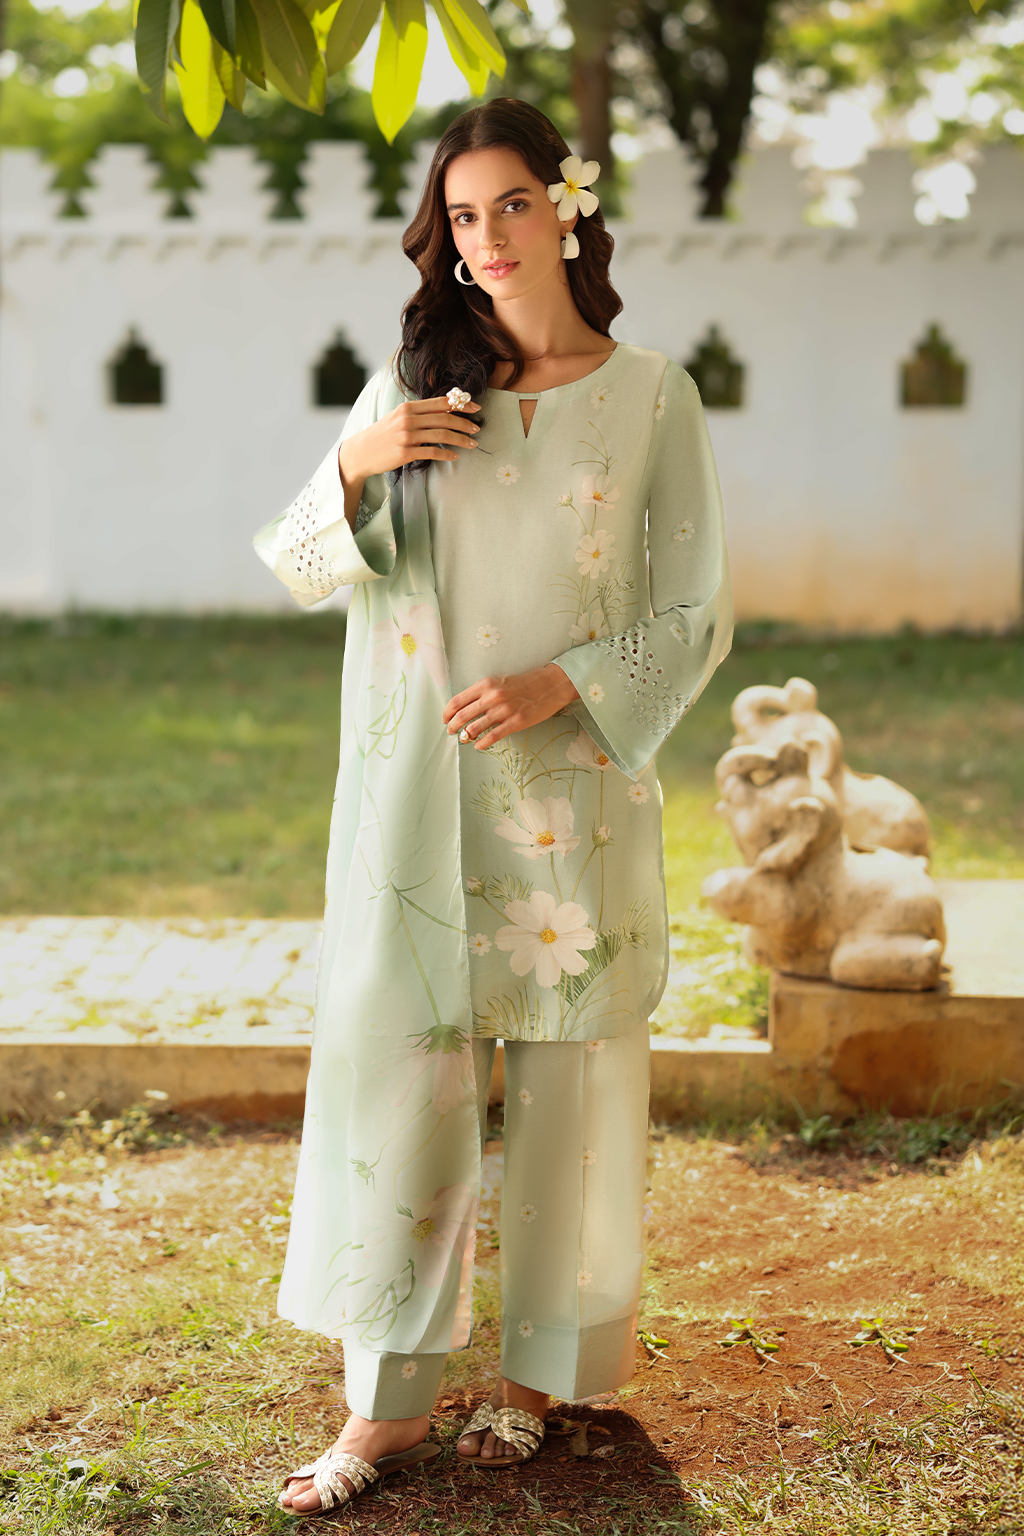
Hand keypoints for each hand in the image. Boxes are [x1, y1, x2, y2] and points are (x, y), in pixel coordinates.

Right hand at [339, 395, 480, 526]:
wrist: (361, 452)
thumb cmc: (383, 435)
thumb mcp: (398, 417)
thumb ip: (418, 413)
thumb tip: (444, 410)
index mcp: (408, 407)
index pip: (440, 403)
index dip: (460, 404)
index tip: (475, 408)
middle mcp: (408, 419)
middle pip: (444, 419)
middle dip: (464, 423)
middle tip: (477, 428)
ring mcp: (406, 436)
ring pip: (441, 436)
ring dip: (460, 439)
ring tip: (472, 443)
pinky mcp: (405, 453)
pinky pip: (432, 453)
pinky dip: (446, 454)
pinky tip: (455, 456)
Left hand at [443, 664, 579, 751]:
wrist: (550, 685)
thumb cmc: (524, 684)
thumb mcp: (499, 682)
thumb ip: (482, 693)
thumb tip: (465, 709)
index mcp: (485, 684)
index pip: (457, 701)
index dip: (446, 713)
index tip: (445, 719)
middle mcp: (492, 697)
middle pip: (461, 716)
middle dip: (452, 727)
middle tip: (451, 732)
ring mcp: (504, 711)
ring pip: (474, 728)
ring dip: (465, 737)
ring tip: (465, 739)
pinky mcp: (515, 723)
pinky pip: (492, 737)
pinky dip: (481, 744)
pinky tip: (479, 746)